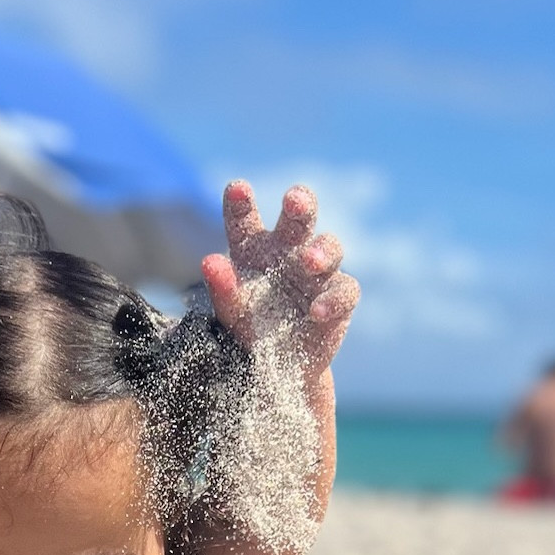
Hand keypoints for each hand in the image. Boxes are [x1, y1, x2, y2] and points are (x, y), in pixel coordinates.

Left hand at [202, 182, 358, 376]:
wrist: (279, 365)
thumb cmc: (251, 328)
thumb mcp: (231, 312)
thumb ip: (222, 288)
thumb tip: (209, 262)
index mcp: (254, 247)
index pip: (245, 218)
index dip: (241, 203)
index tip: (238, 189)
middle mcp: (288, 250)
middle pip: (298, 216)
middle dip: (300, 203)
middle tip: (293, 200)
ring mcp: (318, 271)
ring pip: (329, 246)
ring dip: (322, 251)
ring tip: (310, 262)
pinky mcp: (340, 296)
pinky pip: (345, 290)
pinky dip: (333, 300)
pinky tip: (316, 312)